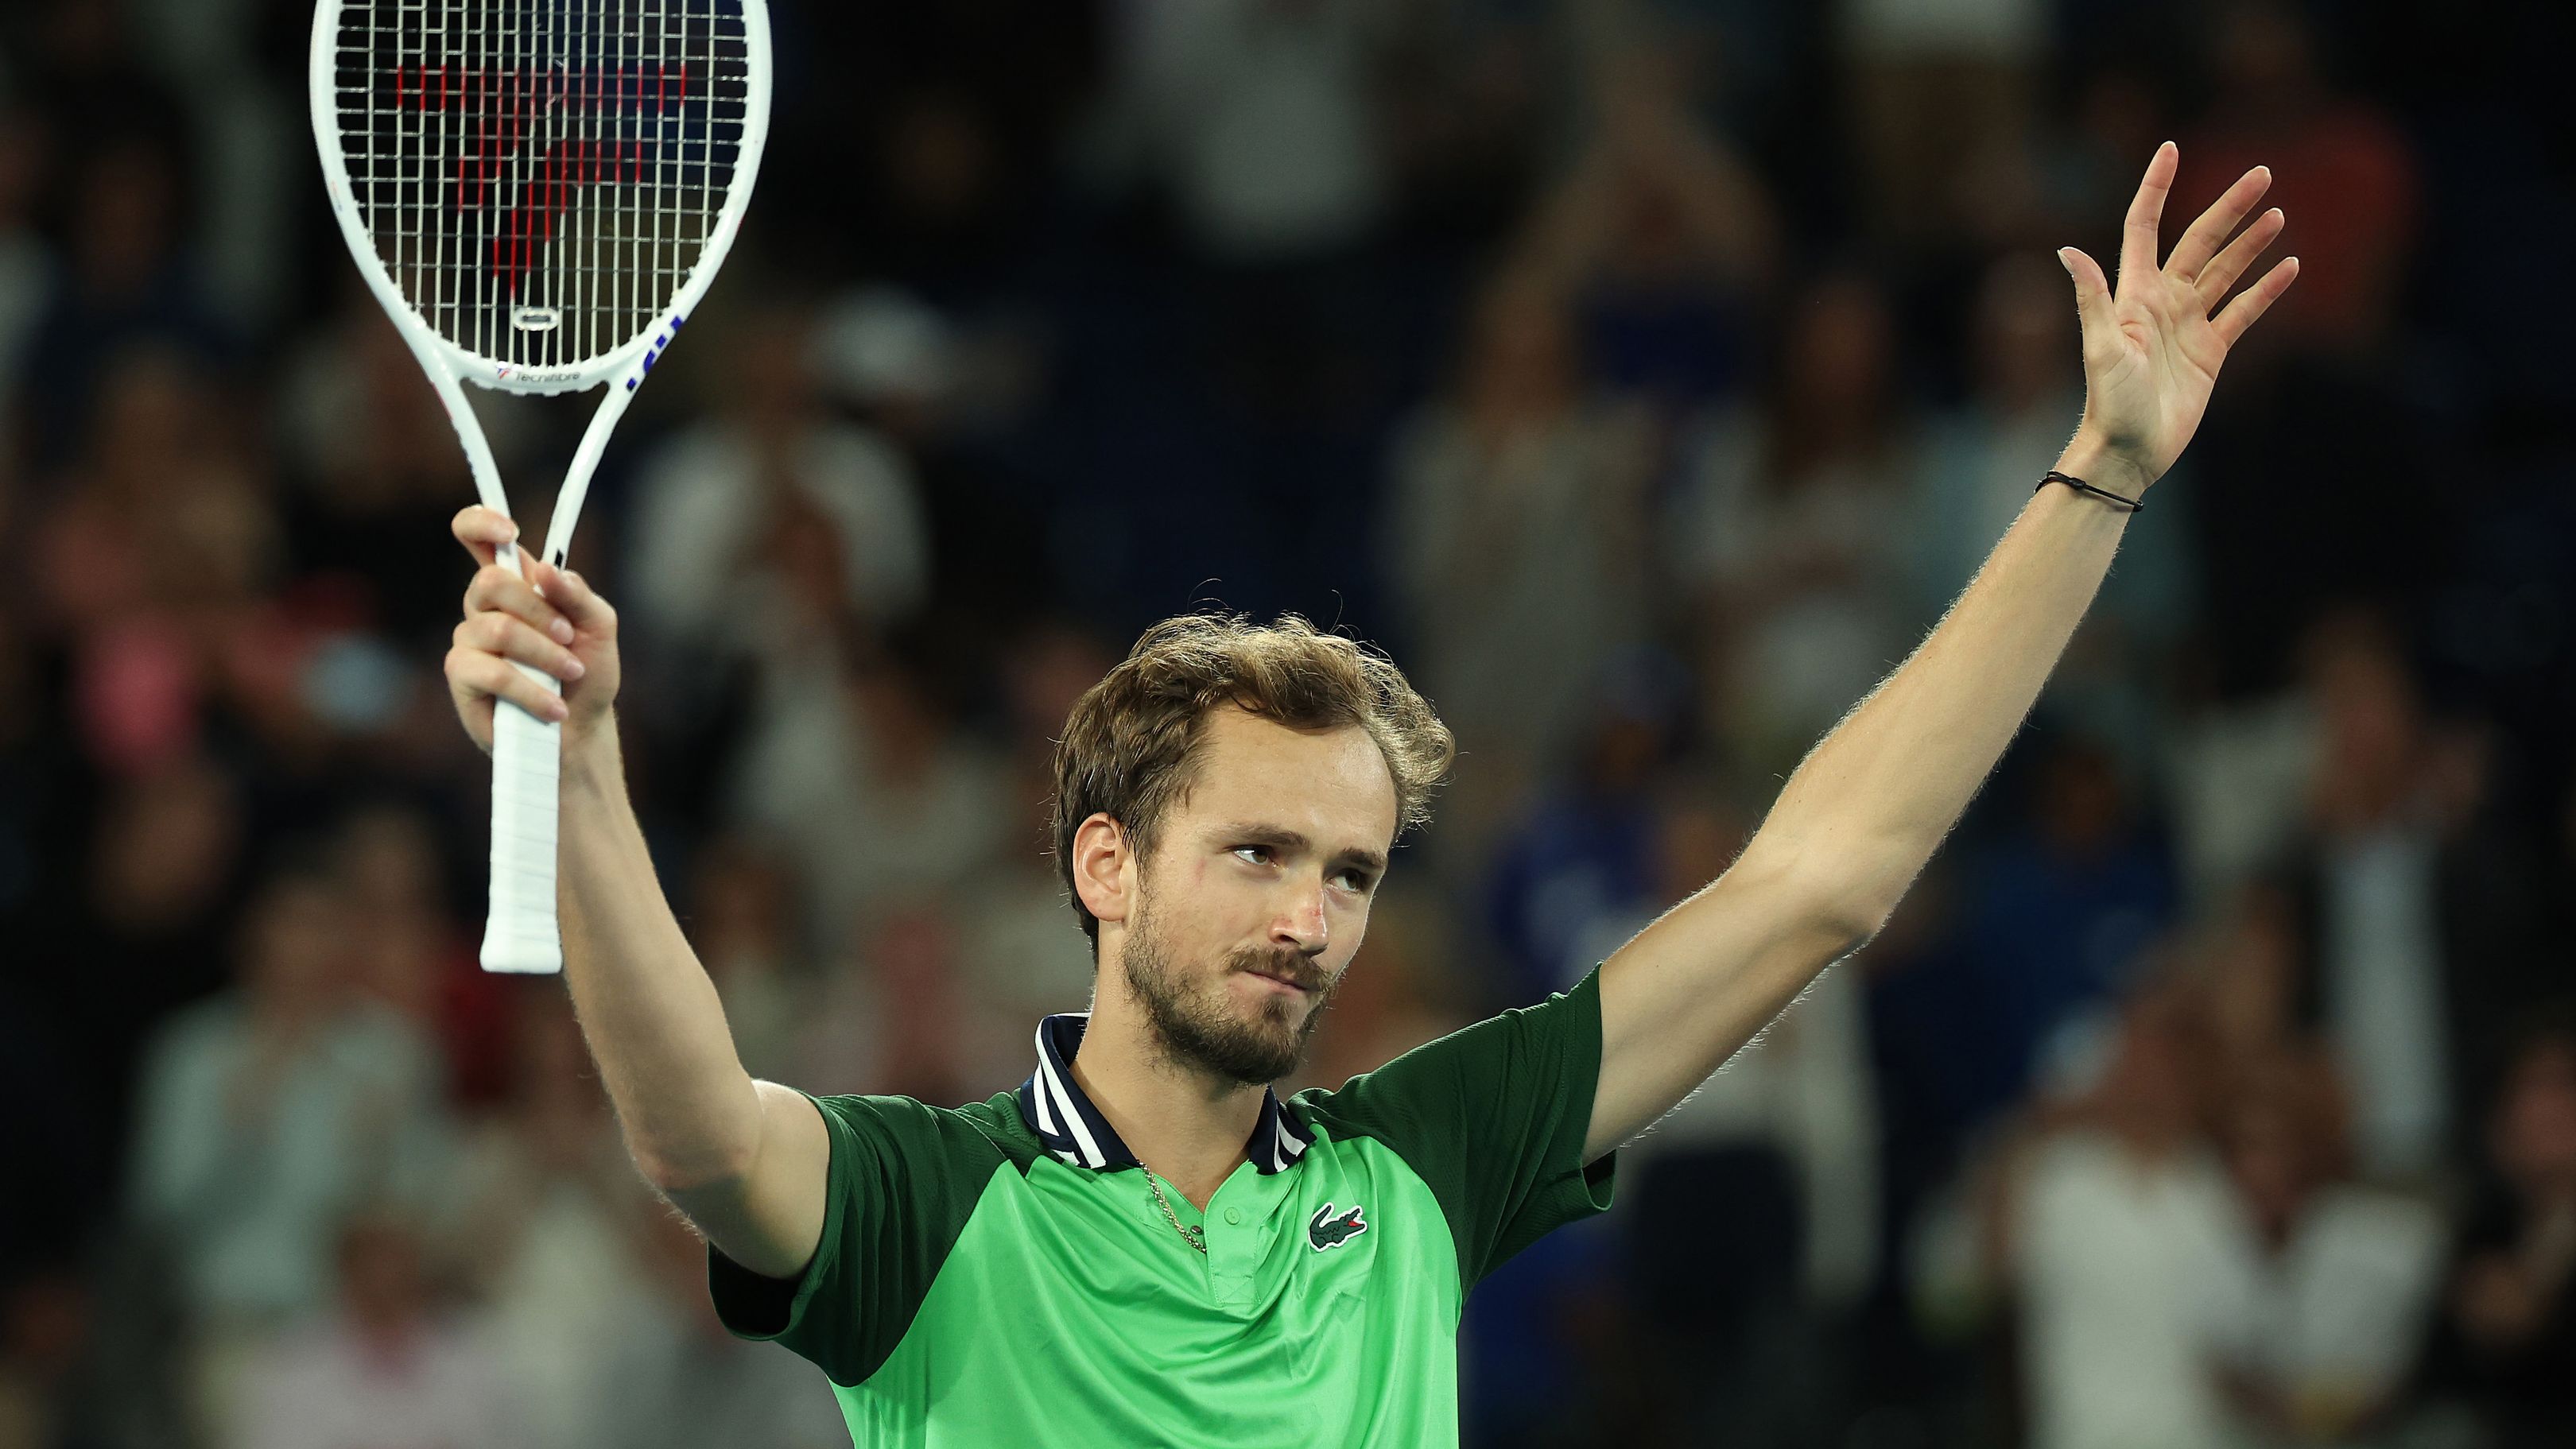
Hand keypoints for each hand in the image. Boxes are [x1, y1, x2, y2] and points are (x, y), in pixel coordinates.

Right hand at [444, 506, 620, 753]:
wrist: (580, 728)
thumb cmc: (586, 673)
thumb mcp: (598, 627)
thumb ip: (577, 595)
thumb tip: (546, 571)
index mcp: (516, 583)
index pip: (477, 536)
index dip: (482, 523)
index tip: (509, 531)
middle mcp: (485, 606)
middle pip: (491, 581)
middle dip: (540, 609)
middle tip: (570, 637)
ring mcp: (470, 639)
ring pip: (499, 629)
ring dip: (545, 654)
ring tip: (570, 674)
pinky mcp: (462, 675)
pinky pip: (493, 671)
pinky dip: (533, 690)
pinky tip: (555, 707)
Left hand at [2058, 142, 2299, 491]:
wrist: (2129, 450)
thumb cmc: (2109, 402)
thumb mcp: (2101, 348)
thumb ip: (2092, 298)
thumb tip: (2067, 251)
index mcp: (2134, 293)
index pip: (2145, 226)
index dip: (2156, 188)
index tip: (2171, 148)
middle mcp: (2162, 302)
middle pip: (2199, 241)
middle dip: (2229, 207)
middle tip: (2262, 174)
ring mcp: (2188, 325)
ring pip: (2225, 271)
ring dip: (2250, 243)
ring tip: (2278, 213)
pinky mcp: (2210, 351)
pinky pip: (2243, 311)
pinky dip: (2266, 290)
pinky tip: (2290, 267)